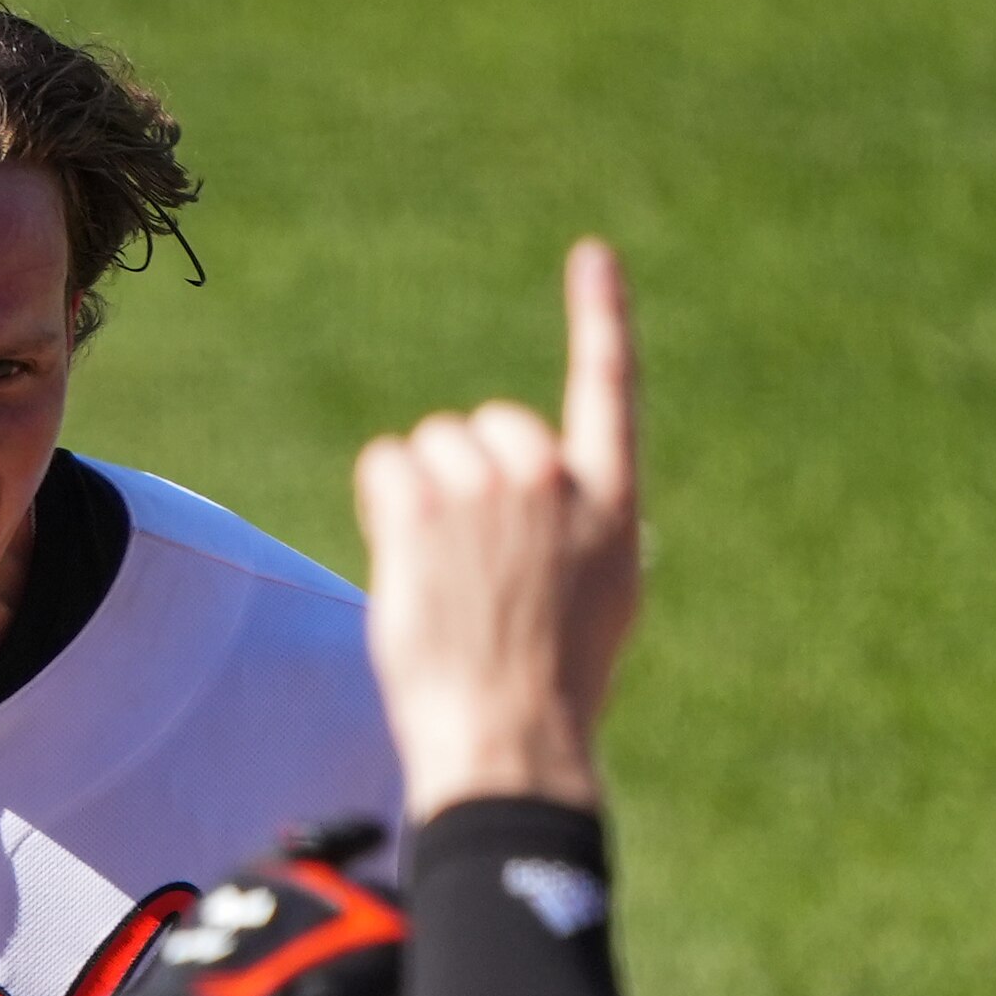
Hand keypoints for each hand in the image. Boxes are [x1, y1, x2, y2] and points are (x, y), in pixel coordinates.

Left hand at [353, 239, 641, 821]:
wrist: (510, 739)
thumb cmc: (552, 689)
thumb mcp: (599, 601)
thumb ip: (579, 532)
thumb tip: (553, 502)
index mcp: (612, 503)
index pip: (609, 389)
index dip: (601, 317)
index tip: (592, 256)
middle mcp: (555, 480)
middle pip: (487, 426)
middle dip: (466, 476)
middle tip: (470, 563)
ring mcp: (490, 491)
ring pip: (431, 445)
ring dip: (421, 494)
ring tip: (442, 574)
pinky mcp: (425, 511)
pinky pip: (386, 464)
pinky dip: (383, 500)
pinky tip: (405, 557)